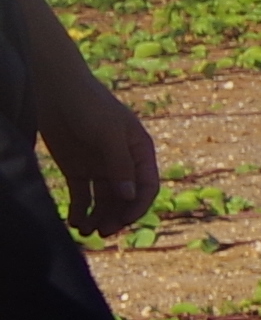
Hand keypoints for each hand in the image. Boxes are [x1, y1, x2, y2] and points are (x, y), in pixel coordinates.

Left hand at [35, 70, 159, 235]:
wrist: (54, 87)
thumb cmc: (88, 104)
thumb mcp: (108, 132)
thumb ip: (120, 164)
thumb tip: (130, 197)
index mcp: (139, 152)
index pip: (146, 187)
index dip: (137, 207)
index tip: (122, 221)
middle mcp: (122, 163)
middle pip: (125, 199)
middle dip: (116, 217)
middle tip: (103, 232)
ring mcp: (99, 168)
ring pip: (103, 202)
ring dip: (98, 218)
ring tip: (85, 231)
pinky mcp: (77, 170)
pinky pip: (82, 197)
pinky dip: (80, 211)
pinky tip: (74, 222)